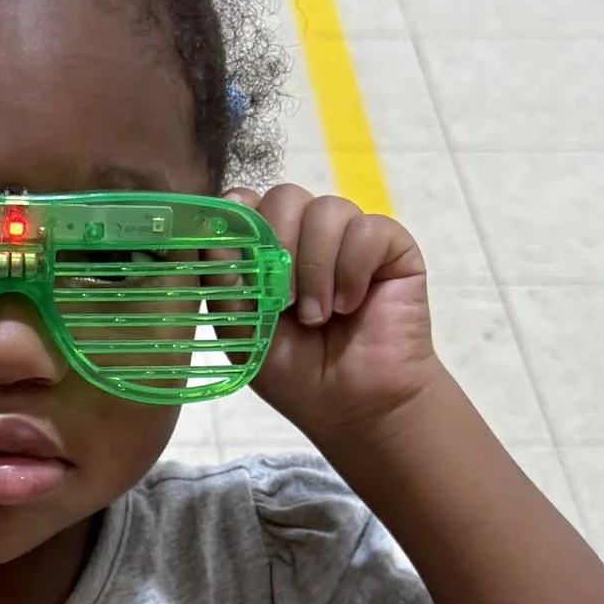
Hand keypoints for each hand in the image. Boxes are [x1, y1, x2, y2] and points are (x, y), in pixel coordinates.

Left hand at [239, 184, 438, 442]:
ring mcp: (349, 237)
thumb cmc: (298, 374)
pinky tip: (351, 305)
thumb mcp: (244, 334)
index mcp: (268, 251)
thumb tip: (213, 233)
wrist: (354, 406)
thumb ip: (225, 284)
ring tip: (318, 317)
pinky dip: (353, 269)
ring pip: (326, 209)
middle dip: (279, 248)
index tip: (240, 256)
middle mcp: (307, 235)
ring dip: (316, 268)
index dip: (240, 219)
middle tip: (284, 304)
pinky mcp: (390, 245)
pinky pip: (368, 228)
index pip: (247, 203)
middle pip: (285, 196)